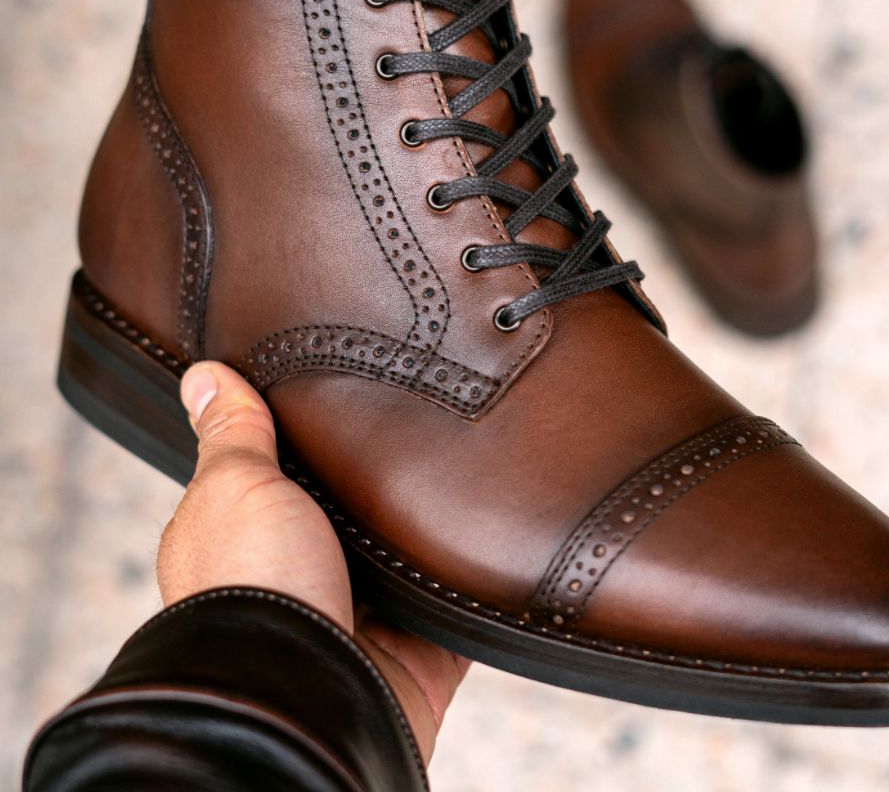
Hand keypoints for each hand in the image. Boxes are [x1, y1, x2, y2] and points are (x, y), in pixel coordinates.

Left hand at [158, 361, 468, 761]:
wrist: (305, 694)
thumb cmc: (252, 589)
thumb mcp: (235, 487)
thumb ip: (234, 434)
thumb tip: (201, 375)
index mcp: (253, 542)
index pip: (286, 477)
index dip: (312, 439)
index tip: (346, 389)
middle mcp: (306, 579)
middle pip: (356, 514)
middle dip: (387, 479)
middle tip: (426, 414)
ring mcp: (365, 617)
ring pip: (411, 556)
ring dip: (436, 525)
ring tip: (474, 457)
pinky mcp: (419, 648)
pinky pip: (461, 607)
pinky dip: (481, 578)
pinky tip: (504, 530)